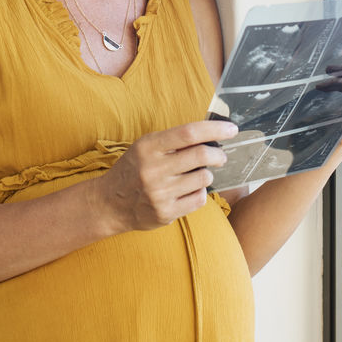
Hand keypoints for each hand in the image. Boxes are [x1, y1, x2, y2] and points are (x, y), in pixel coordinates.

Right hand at [96, 120, 237, 231]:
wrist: (109, 203)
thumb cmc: (133, 170)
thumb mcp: (145, 148)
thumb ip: (172, 141)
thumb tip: (210, 135)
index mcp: (148, 147)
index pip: (189, 133)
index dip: (214, 129)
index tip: (231, 129)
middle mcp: (154, 169)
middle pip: (201, 155)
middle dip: (218, 154)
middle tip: (220, 156)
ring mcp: (160, 193)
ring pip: (203, 178)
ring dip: (207, 174)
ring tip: (198, 174)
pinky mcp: (166, 213)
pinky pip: (199, 199)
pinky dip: (200, 192)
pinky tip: (190, 190)